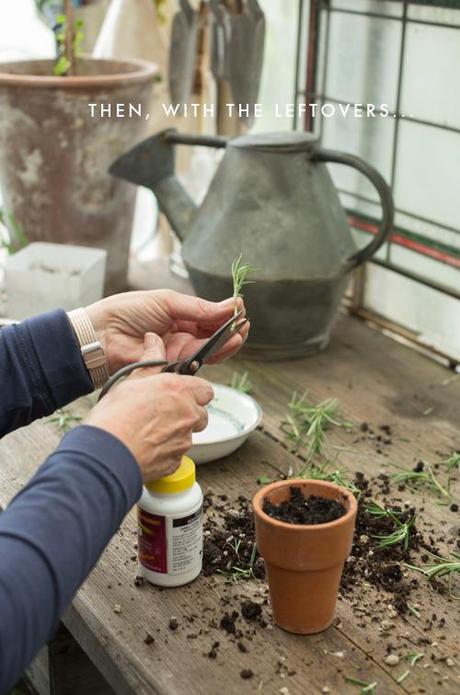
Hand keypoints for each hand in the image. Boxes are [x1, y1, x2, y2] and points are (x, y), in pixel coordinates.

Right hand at [85, 334, 212, 481]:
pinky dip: (165, 451)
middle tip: (162, 412)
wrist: (105, 454)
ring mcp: (184, 441)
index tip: (179, 393)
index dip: (193, 392)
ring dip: (175, 433)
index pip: (206, 389)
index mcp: (180, 391)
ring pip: (188, 435)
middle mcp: (188, 415)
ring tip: (148, 431)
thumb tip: (154, 340)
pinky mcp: (175, 463)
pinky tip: (145, 446)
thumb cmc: (115, 416)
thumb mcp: (131, 380)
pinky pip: (177, 455)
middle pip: (200, 414)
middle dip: (187, 414)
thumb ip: (151, 361)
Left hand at [86, 290, 248, 373]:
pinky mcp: (175, 367)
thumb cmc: (127, 312)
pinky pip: (200, 362)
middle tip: (245, 322)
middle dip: (232, 329)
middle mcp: (182, 335)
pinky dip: (217, 353)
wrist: (101, 335)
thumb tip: (229, 305)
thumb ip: (198, 308)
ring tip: (241, 332)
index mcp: (179, 316)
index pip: (209, 316)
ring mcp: (179, 352)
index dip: (226, 313)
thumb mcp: (166, 301)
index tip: (240, 307)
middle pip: (215, 335)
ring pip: (211, 350)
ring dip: (229, 342)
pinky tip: (228, 342)